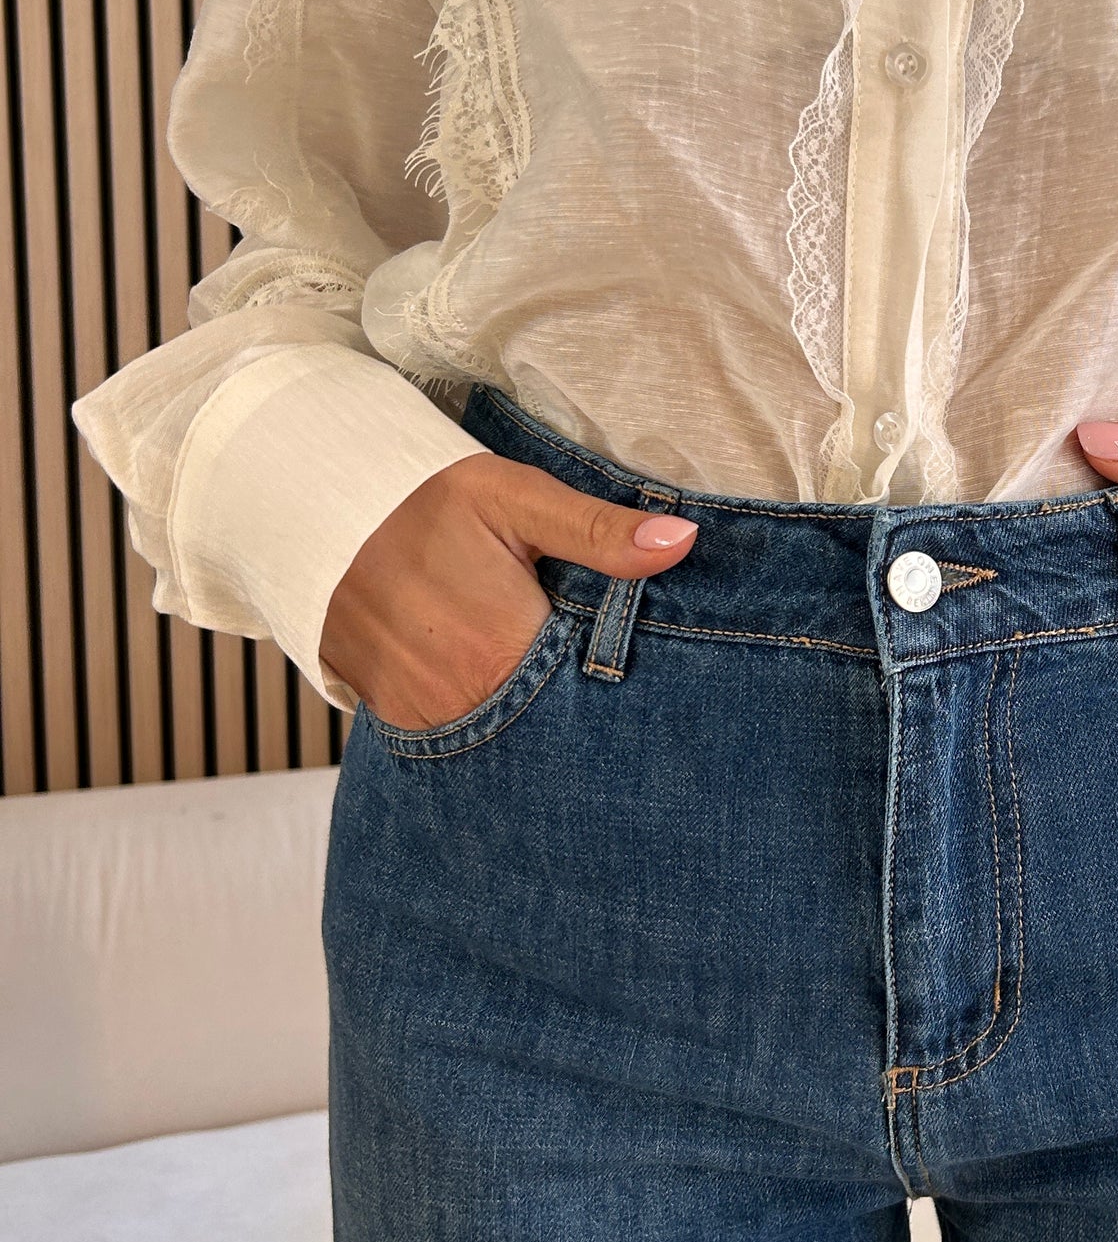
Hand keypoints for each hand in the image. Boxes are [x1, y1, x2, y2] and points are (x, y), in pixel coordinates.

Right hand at [320, 452, 697, 730]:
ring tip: (543, 685)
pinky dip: (480, 724)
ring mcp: (419, 718)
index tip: (641, 681)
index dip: (617, 690)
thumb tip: (681, 542)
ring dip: (528, 723)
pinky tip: (497, 694)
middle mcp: (459, 701)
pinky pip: (451, 740)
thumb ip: (598, 531)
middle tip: (595, 685)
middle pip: (546, 729)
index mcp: (502, 651)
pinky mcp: (389, 718)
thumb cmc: (422, 499)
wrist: (311, 509)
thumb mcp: (514, 499)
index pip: (589, 700)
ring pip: (499, 742)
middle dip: (575, 714)